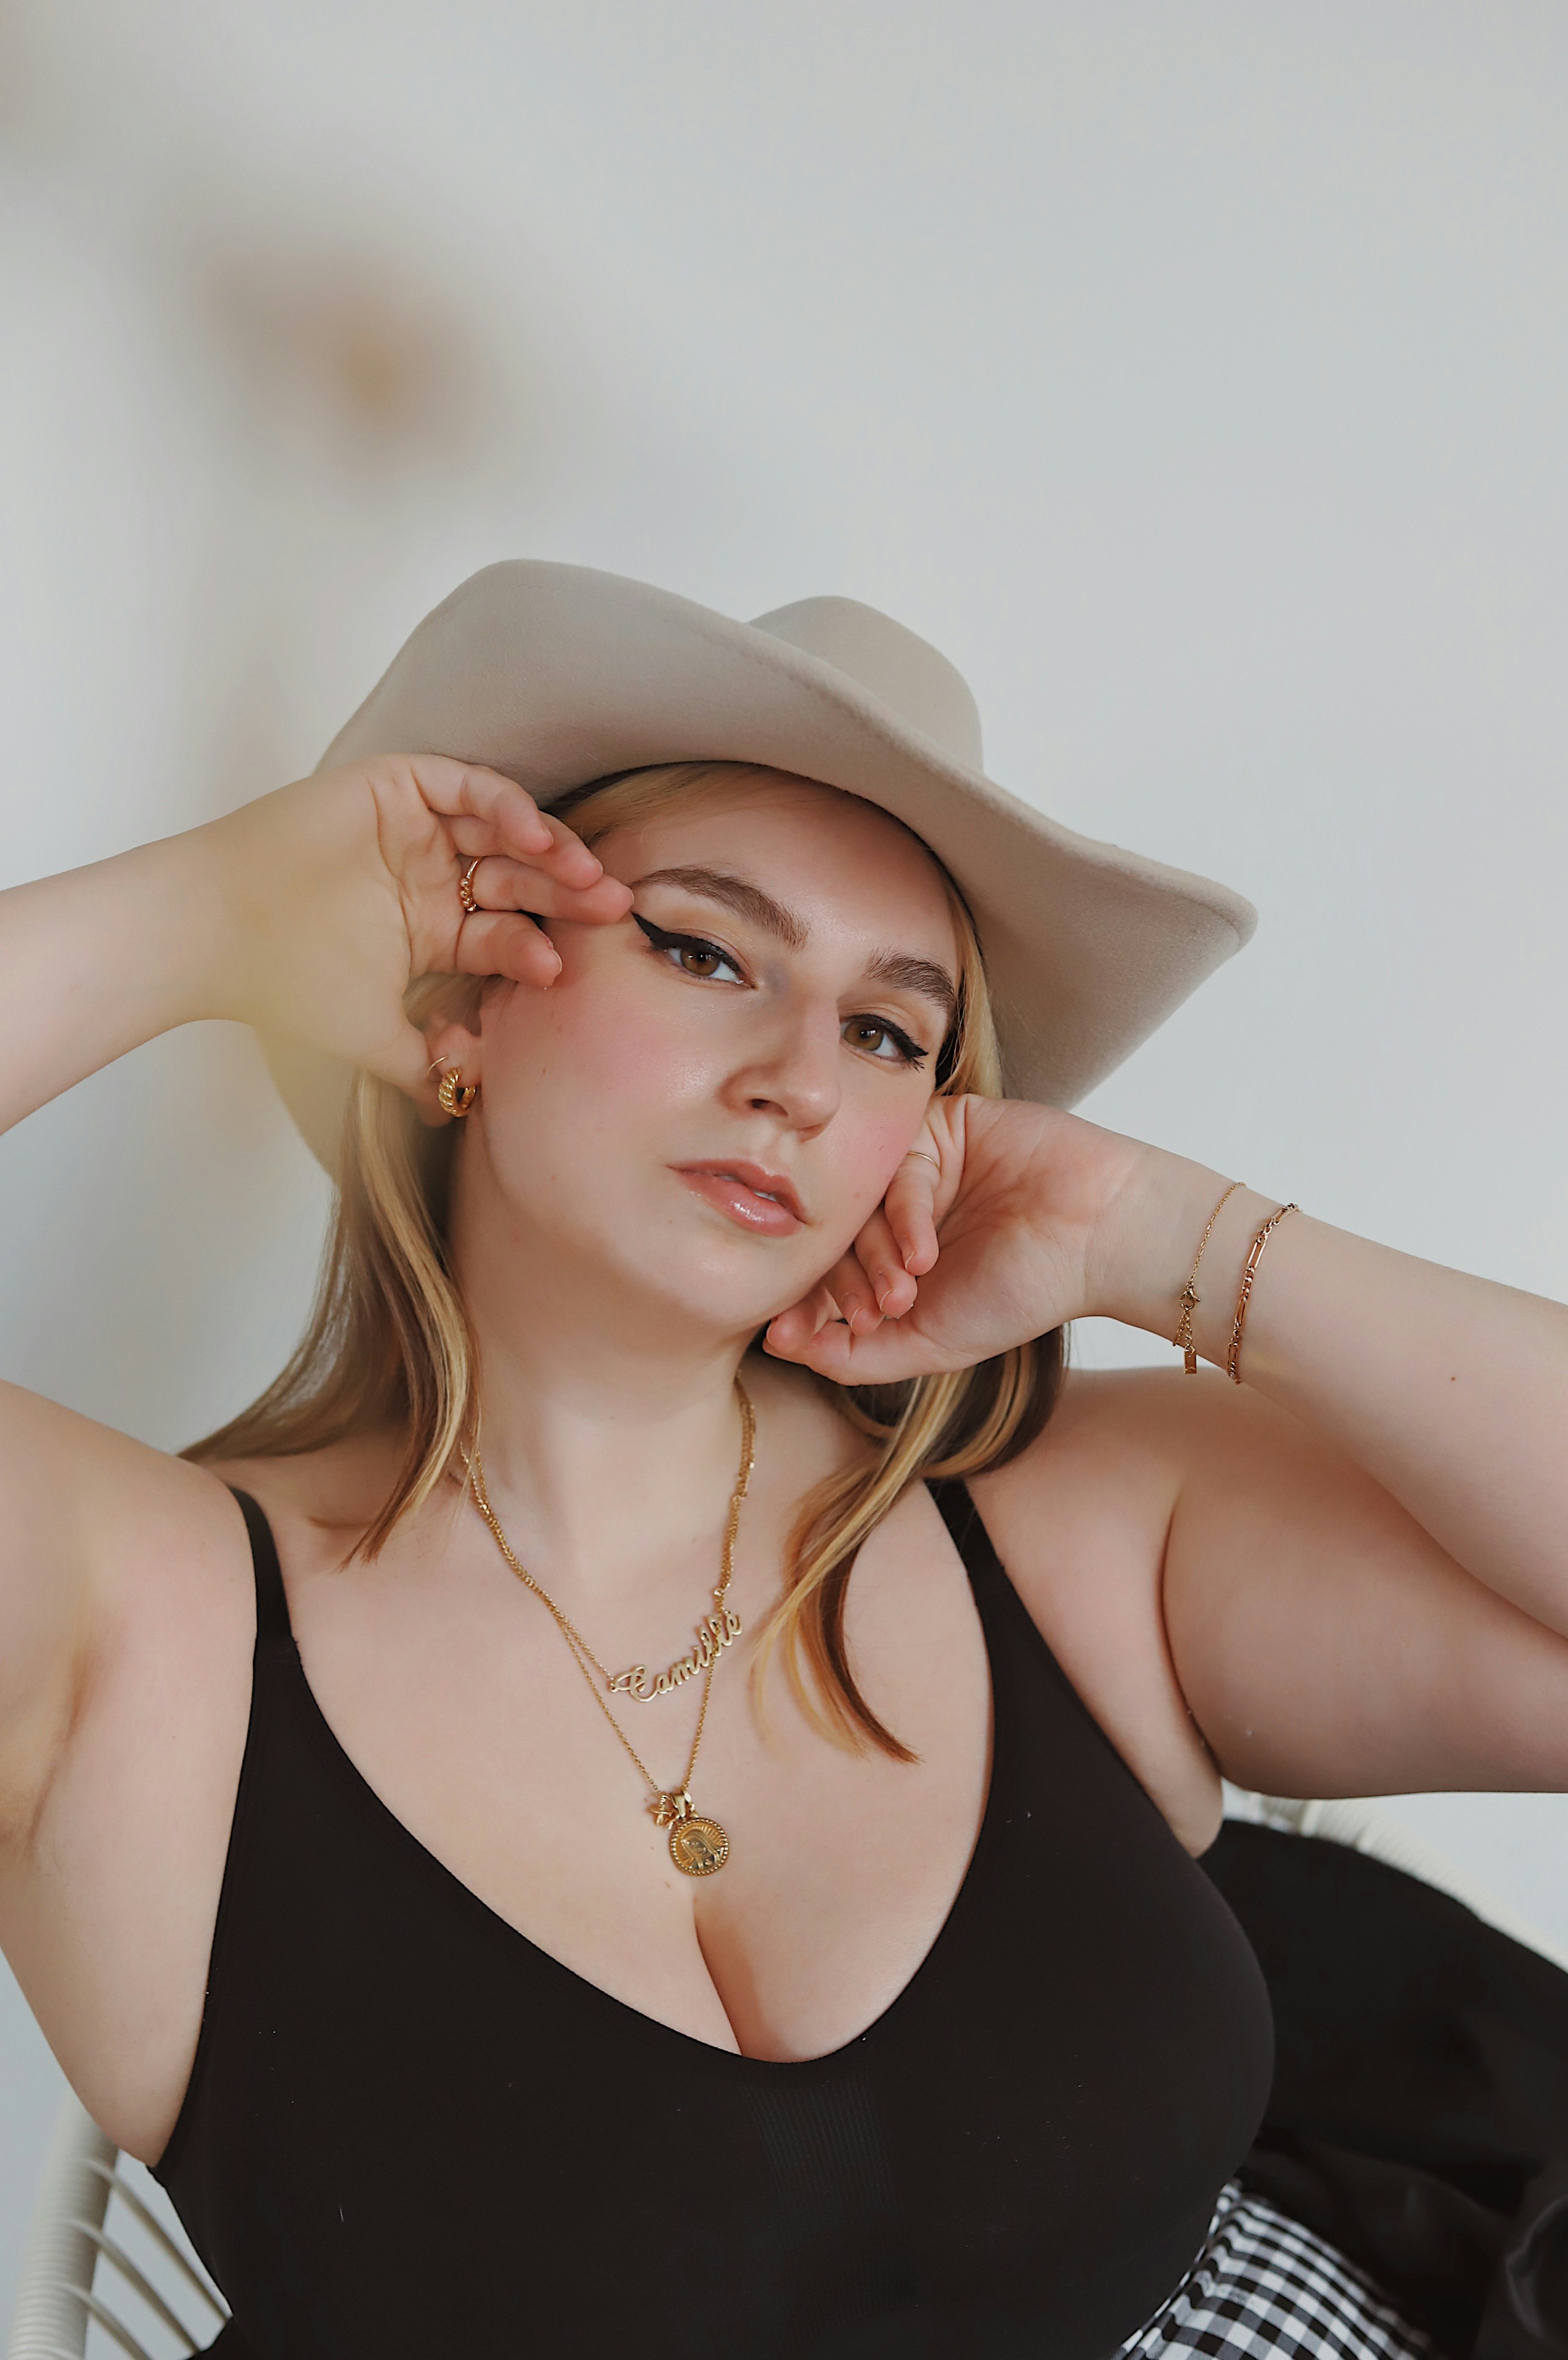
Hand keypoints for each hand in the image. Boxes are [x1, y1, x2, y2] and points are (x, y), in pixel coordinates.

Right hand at [201, 755, 630, 1108]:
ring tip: (585, 875)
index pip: (507, 936)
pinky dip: (507, 805)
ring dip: (551, 850)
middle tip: (614, 909)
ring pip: (505, 831)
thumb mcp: (373, 1037)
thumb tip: (457, 1110)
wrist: (218, 934)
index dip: (537, 952)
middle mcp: (432, 878)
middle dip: (569, 896)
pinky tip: (535, 836)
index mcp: (433, 931)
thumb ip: (422, 1067)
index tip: (559, 974)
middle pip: (521, 882)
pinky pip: (468, 786)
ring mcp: (417, 830)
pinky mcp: (397, 787)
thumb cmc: (282, 983)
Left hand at [763, 1097, 1158, 1382]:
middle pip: (834, 1237)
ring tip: (907, 1292)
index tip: (786, 1334)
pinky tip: (925, 1254)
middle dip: (842, 1286)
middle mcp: (897, 1209)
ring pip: (860, 1204)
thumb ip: (854, 1356)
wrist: (1100, 1239)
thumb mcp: (929, 1344)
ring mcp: (916, 1166)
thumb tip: (778, 1347)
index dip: (802, 1305)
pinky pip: (896, 1166)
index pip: (823, 1272)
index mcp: (892, 1257)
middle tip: (873, 1316)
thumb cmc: (1024, 1292)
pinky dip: (904, 1216)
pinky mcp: (940, 1127)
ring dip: (874, 1257)